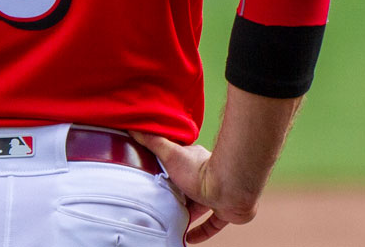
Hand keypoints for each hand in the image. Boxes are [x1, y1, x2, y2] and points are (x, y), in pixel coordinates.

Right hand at [132, 132, 258, 242]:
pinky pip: (212, 224)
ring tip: (171, 221)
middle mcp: (207, 177)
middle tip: (160, 204)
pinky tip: (189, 237)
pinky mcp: (225, 211)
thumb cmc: (201, 171)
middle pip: (187, 188)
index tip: (156, 178)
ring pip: (199, 207)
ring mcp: (217, 194)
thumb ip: (154, 142)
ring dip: (187, 214)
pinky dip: (201, 232)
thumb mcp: (171, 154)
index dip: (167, 170)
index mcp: (194, 161)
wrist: (229, 188)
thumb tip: (135, 129)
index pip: (178, 164)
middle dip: (175, 196)